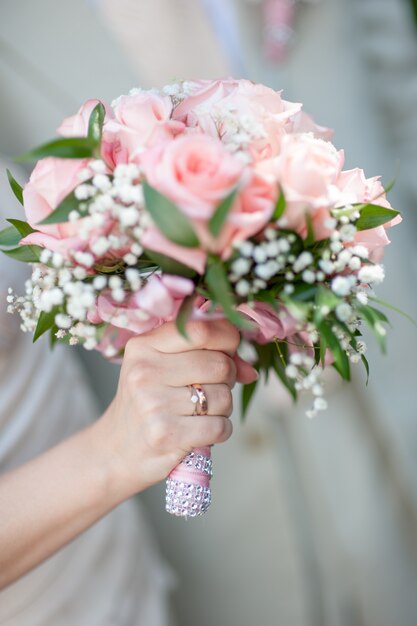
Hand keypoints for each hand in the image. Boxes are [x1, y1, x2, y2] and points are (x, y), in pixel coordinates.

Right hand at [93, 320, 257, 500]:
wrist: (117, 451)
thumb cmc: (150, 403)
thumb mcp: (164, 368)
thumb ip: (208, 355)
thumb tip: (251, 369)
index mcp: (144, 346)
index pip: (200, 330)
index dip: (228, 337)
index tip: (230, 348)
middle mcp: (145, 371)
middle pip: (220, 364)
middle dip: (227, 377)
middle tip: (210, 387)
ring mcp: (153, 404)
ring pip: (224, 397)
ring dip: (223, 407)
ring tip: (200, 411)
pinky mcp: (166, 435)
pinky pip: (220, 427)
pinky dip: (220, 430)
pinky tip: (200, 431)